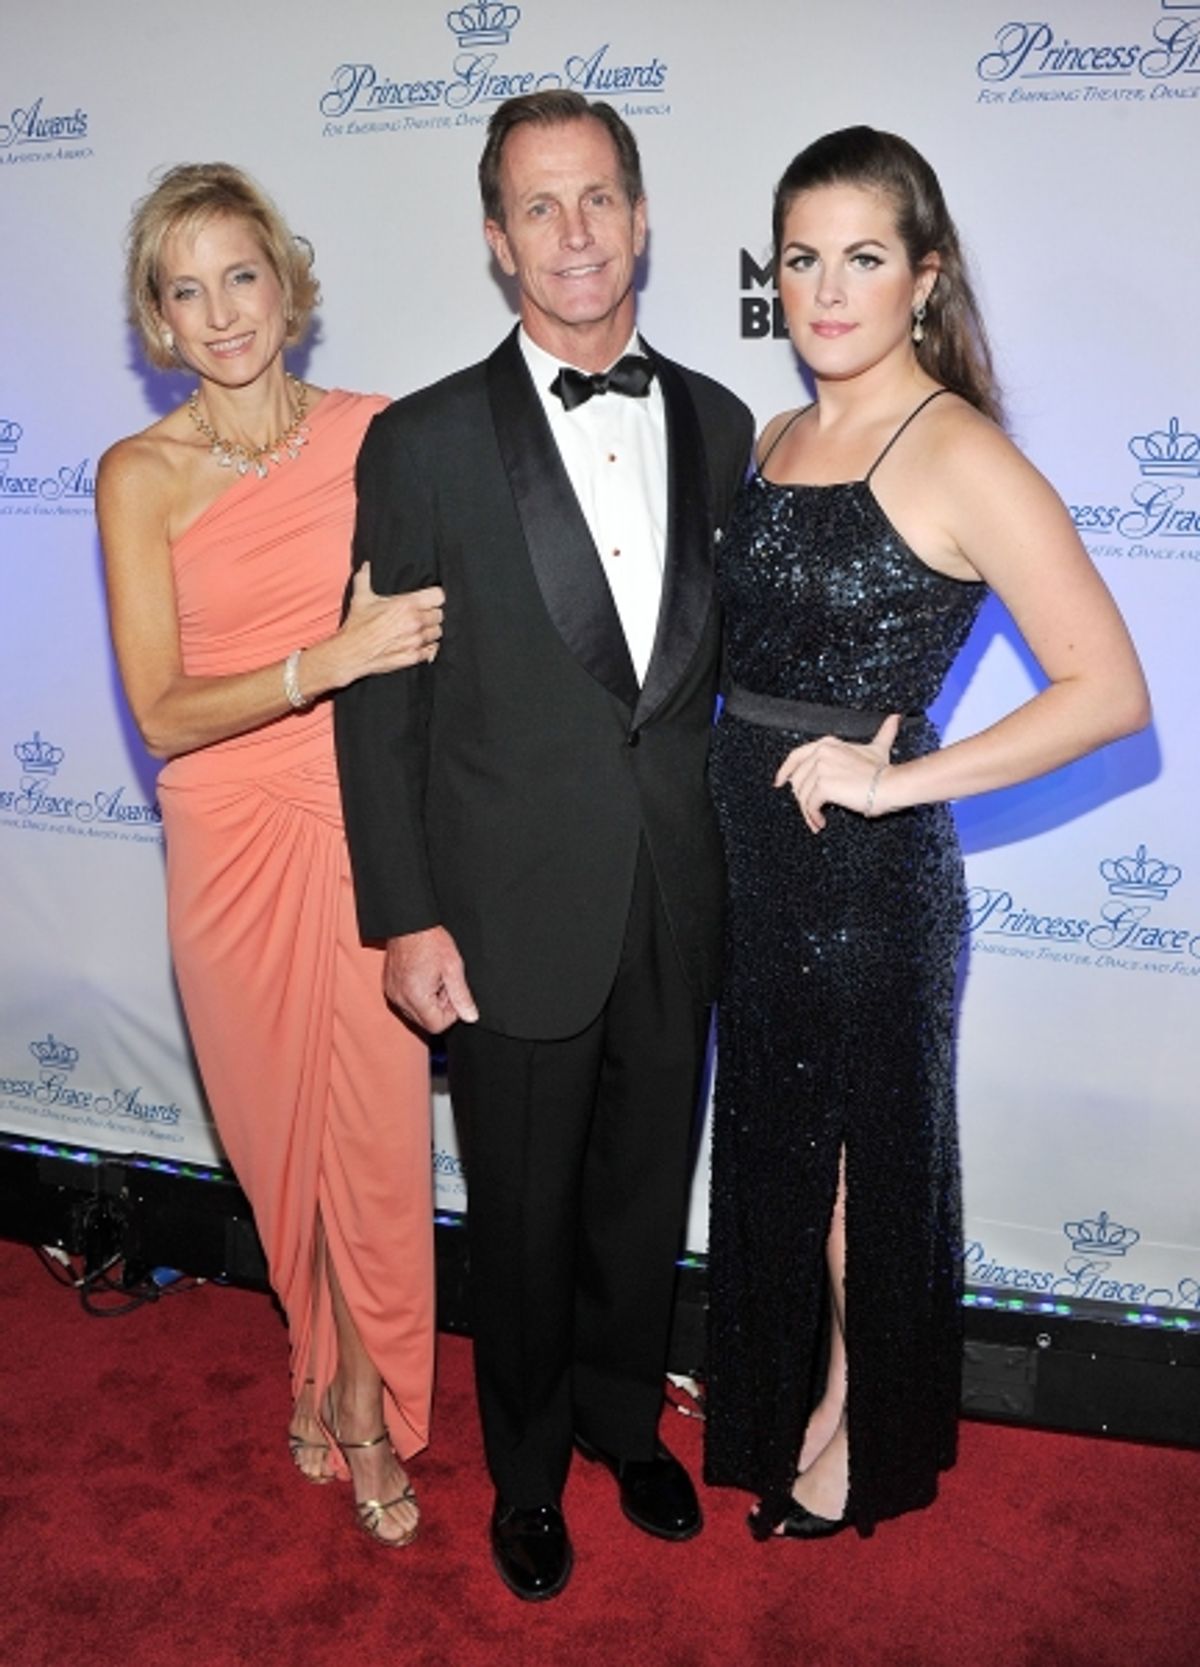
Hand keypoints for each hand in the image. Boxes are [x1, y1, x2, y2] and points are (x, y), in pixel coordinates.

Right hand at [338, 563, 443, 682]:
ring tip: (418, 630)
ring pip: (437, 633)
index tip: (429, 599)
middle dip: (431, 614)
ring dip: (430, 631)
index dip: (435, 597)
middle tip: (421, 615)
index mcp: (407, 604)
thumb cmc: (357, 626)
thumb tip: (366, 565)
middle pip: (440, 615)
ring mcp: (416, 640)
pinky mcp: (414, 656)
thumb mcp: (361, 598)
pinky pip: (432, 650)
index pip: (439, 596)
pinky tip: (418, 644)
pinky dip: (428, 648)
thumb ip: (365, 578)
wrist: (351, 653)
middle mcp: (415, 622)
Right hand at [384, 926, 477, 1033]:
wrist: (409, 923)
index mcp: (416, 997)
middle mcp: (400, 999)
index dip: (450, 1014)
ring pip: (416, 1014)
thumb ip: (462, 996)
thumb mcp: (453, 968)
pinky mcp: (389, 987)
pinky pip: (406, 1003)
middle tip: (444, 983)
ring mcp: (392, 994)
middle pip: (425, 1023)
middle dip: (439, 1008)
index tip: (452, 993)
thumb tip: (471, 1017)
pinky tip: (423, 976)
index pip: (436, 1026)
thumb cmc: (430, 941)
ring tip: (433, 978)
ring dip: (428, 1002)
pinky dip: (417, 996)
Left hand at [774, 713, 900, 833]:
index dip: (785, 770)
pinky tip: (821, 822)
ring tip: (817, 820)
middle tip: (811, 812)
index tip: (780, 782)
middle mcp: (821, 752)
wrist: (891, 785)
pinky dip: (813, 816)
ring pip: (802, 795)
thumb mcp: (879, 748)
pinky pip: (809, 805)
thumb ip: (883, 733)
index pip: (796, 756)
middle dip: (801, 799)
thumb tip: (895, 718)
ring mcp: (820, 768)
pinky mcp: (823, 785)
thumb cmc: (884, 771)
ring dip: (807, 812)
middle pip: (797, 780)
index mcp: (827, 744)